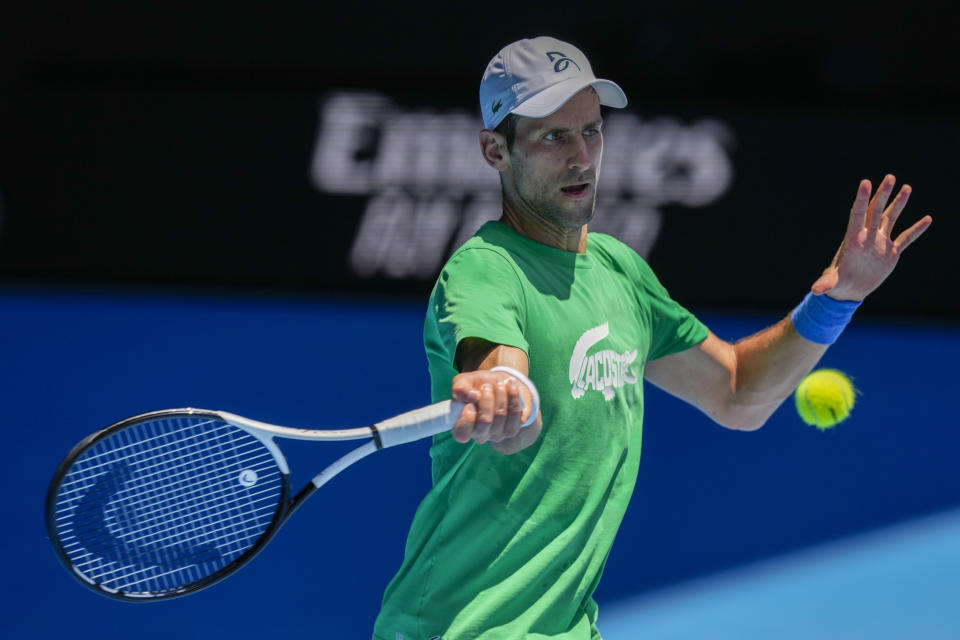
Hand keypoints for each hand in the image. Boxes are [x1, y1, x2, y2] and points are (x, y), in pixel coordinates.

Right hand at [450, 369, 541, 454]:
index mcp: (462, 428)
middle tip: (486, 385)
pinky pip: (515, 413)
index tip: (470, 402)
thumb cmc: (476, 386)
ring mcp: (497, 435)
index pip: (462, 434)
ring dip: (501, 394)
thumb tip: (472, 395)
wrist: (498, 385)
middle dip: (487, 399)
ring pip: (501, 415)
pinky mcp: (512, 429)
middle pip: (485, 421)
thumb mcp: (463, 382)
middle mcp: (479, 435)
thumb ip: (460, 388)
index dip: (467, 418)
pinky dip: (513, 396)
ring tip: (499, 382)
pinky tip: (511, 385)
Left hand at [812, 174, 931, 300]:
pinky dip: (916, 230)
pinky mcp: (890, 252)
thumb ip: (826, 283)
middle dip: (883, 195)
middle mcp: (867, 237)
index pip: (857, 215)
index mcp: (853, 240)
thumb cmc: (837, 284)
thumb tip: (816, 290)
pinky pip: (906, 238)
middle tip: (889, 177)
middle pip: (876, 211)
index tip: (865, 182)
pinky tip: (927, 219)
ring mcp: (880, 243)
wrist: (850, 290)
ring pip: (891, 219)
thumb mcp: (832, 283)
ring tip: (907, 187)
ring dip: (899, 204)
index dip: (861, 199)